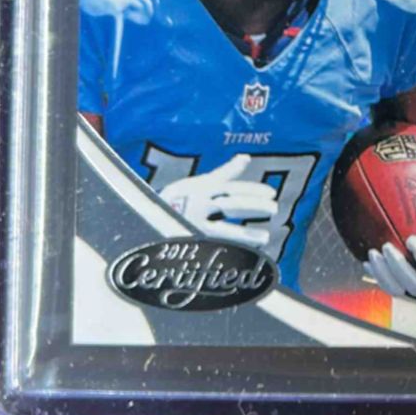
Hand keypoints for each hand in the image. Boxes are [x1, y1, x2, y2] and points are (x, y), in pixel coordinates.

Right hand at [158, 154, 277, 248]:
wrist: (140, 220)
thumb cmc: (178, 200)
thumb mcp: (199, 184)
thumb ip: (225, 173)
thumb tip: (246, 157)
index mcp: (200, 188)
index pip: (230, 187)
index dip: (252, 190)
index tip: (272, 193)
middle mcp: (195, 205)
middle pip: (231, 204)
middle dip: (254, 206)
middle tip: (275, 208)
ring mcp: (190, 225)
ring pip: (222, 230)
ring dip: (245, 235)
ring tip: (265, 238)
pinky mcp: (186, 242)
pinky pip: (212, 247)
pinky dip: (230, 251)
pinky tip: (246, 257)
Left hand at [364, 227, 415, 313]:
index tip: (412, 239)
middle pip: (414, 285)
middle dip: (398, 266)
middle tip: (387, 247)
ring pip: (398, 291)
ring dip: (383, 273)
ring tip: (372, 254)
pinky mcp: (409, 299)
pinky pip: (391, 290)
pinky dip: (378, 277)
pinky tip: (367, 263)